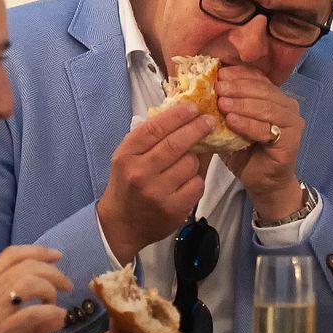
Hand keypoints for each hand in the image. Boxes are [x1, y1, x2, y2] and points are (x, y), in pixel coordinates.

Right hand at [0, 245, 72, 332]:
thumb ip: (26, 312)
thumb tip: (59, 315)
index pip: (11, 254)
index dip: (37, 251)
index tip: (56, 255)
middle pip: (27, 266)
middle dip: (53, 272)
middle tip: (66, 285)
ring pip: (30, 282)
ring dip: (49, 289)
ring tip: (54, 303)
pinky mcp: (3, 327)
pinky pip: (33, 313)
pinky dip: (50, 312)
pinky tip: (58, 316)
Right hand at [96, 102, 213, 262]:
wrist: (122, 224)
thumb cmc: (127, 185)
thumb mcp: (127, 156)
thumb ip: (149, 137)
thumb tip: (182, 115)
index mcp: (127, 155)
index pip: (154, 128)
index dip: (177, 115)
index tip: (193, 107)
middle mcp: (140, 173)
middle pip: (176, 144)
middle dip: (197, 128)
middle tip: (209, 121)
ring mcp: (157, 192)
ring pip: (190, 164)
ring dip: (195, 159)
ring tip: (189, 161)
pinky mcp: (174, 209)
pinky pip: (197, 184)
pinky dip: (197, 179)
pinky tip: (188, 180)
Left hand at [215, 66, 306, 221]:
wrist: (262, 182)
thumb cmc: (247, 152)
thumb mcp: (233, 123)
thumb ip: (227, 105)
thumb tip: (206, 86)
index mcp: (275, 97)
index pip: (258, 78)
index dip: (239, 74)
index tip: (219, 74)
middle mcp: (288, 106)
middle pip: (263, 90)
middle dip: (238, 87)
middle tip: (218, 88)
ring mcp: (292, 123)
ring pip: (267, 107)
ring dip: (242, 104)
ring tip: (222, 103)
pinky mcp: (291, 141)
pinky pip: (267, 129)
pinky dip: (248, 124)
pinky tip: (231, 121)